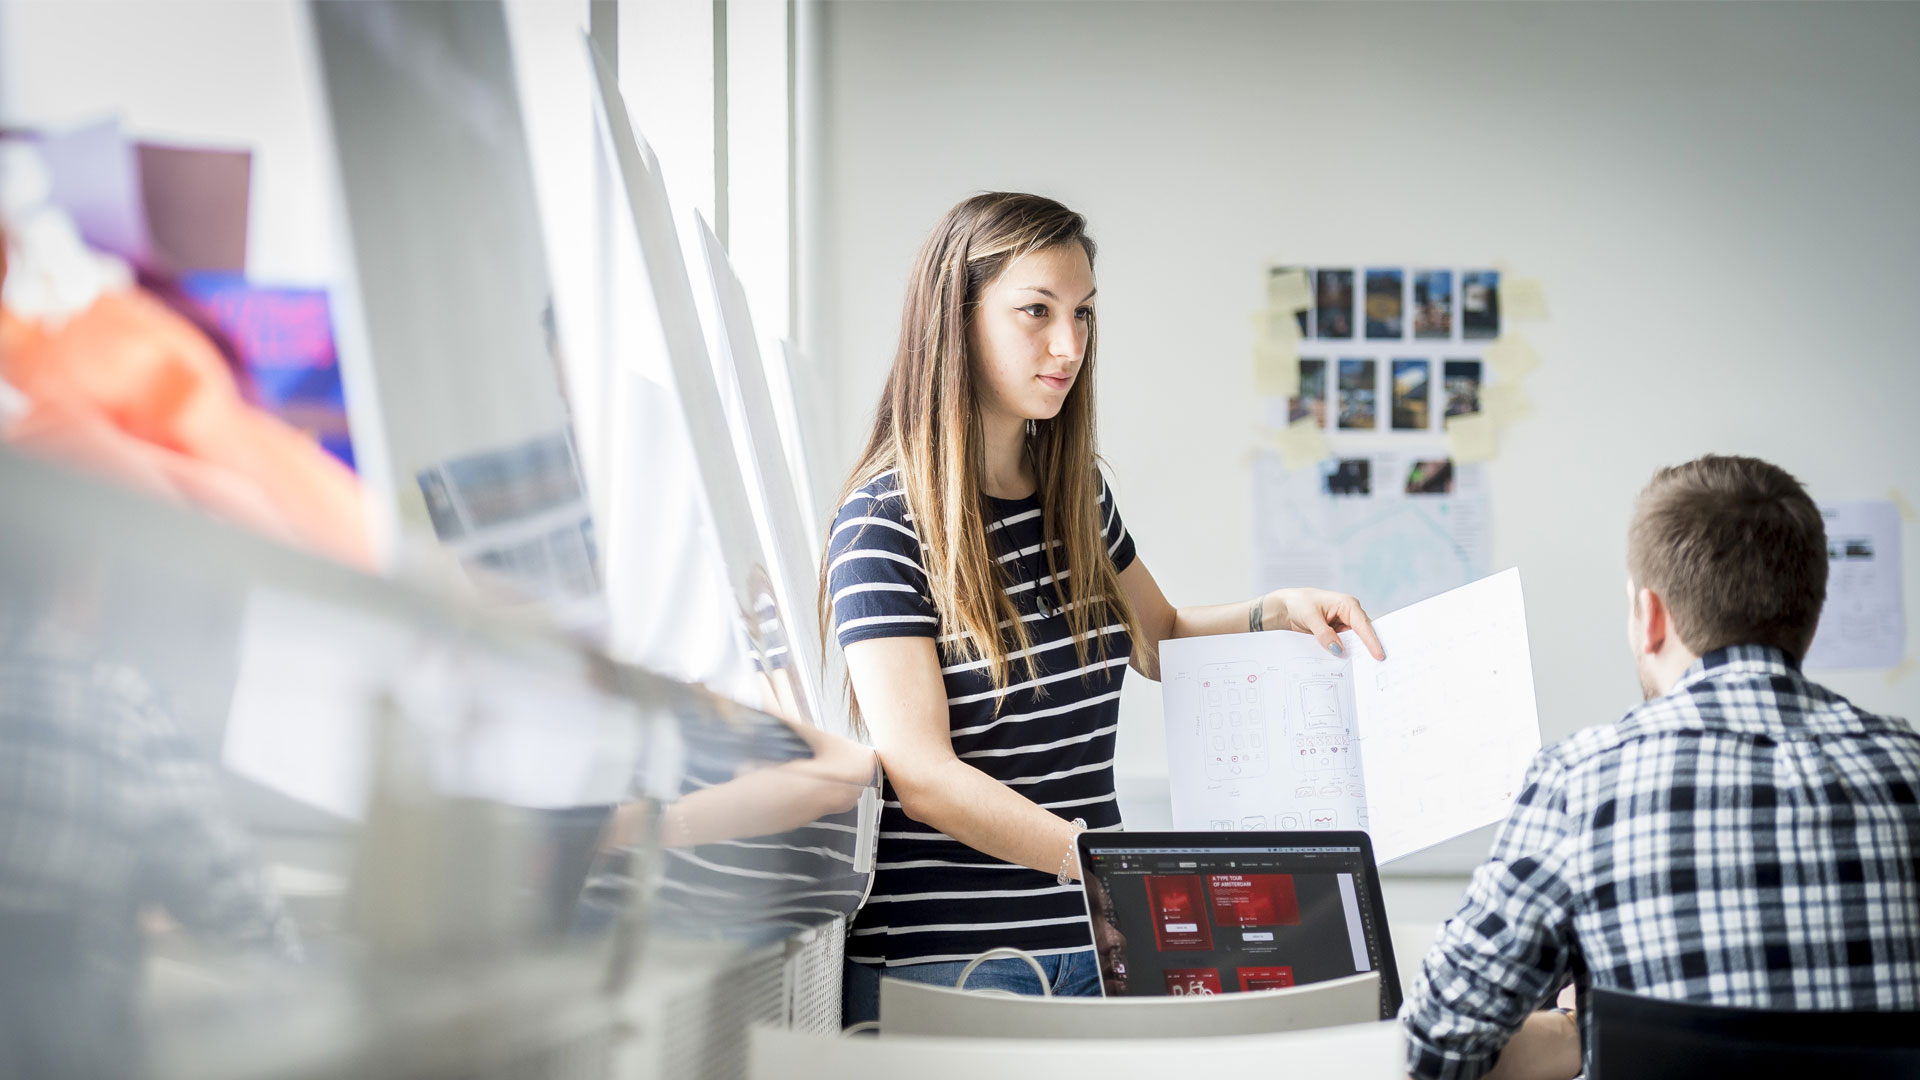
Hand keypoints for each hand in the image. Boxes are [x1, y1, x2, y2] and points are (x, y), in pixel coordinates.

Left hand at [1269, 588, 1384, 659]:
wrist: (1286, 608)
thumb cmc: (1299, 604)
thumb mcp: (1310, 617)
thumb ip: (1324, 633)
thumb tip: (1338, 650)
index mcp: (1348, 604)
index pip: (1363, 624)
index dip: (1371, 641)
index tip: (1378, 655)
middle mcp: (1350, 615)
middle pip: (1364, 635)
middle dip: (1368, 650)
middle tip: (1375, 668)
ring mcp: (1344, 627)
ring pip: (1356, 644)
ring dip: (1357, 655)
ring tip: (1364, 672)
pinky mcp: (1338, 636)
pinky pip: (1345, 647)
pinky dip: (1346, 656)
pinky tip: (1348, 667)